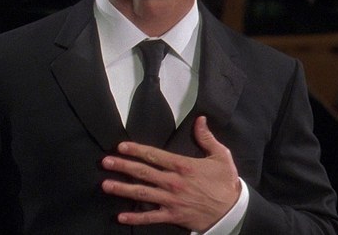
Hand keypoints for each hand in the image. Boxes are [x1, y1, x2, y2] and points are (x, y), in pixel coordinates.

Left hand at [101, 116, 240, 231]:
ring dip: (122, 189)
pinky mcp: (173, 216)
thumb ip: (207, 138)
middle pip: (143, 172)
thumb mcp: (221, 156)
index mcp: (183, 166)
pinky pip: (150, 217)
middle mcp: (173, 182)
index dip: (136, 150)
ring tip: (106, 185)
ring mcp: (171, 200)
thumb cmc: (226, 182)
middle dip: (122, 166)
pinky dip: (135, 218)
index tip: (121, 146)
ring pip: (142, 193)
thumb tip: (200, 119)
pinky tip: (121, 216)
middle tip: (105, 162)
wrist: (232, 211)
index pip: (154, 155)